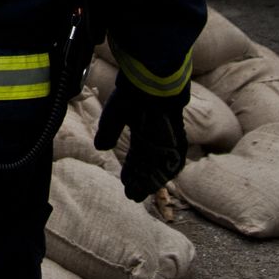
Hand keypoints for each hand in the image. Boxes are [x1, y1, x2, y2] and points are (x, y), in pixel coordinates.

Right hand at [94, 76, 189, 200]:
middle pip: (148, 165)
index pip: (135, 158)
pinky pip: (176, 157)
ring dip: (154, 178)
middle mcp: (154, 138)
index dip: (130, 172)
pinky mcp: (177, 136)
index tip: (125, 185)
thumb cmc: (132, 95)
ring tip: (146, 192)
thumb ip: (109, 131)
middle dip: (141, 180)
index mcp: (140, 132)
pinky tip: (165, 180)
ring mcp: (166, 138)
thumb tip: (100, 147)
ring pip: (160, 164)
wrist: (151, 83)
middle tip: (134, 195)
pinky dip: (171, 169)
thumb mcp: (114, 115)